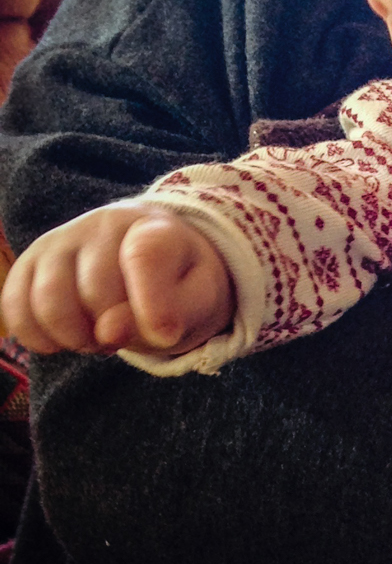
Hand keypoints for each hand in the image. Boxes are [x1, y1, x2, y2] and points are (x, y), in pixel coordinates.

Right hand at [0, 205, 231, 356]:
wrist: (156, 261)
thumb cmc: (182, 284)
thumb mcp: (201, 301)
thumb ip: (172, 314)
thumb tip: (109, 330)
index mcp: (156, 228)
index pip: (144, 257)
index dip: (151, 304)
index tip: (164, 335)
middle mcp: (104, 223)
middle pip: (96, 292)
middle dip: (114, 331)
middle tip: (130, 333)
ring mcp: (61, 239)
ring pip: (48, 301)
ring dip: (74, 338)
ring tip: (100, 338)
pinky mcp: (30, 261)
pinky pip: (15, 307)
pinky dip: (37, 337)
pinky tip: (67, 339)